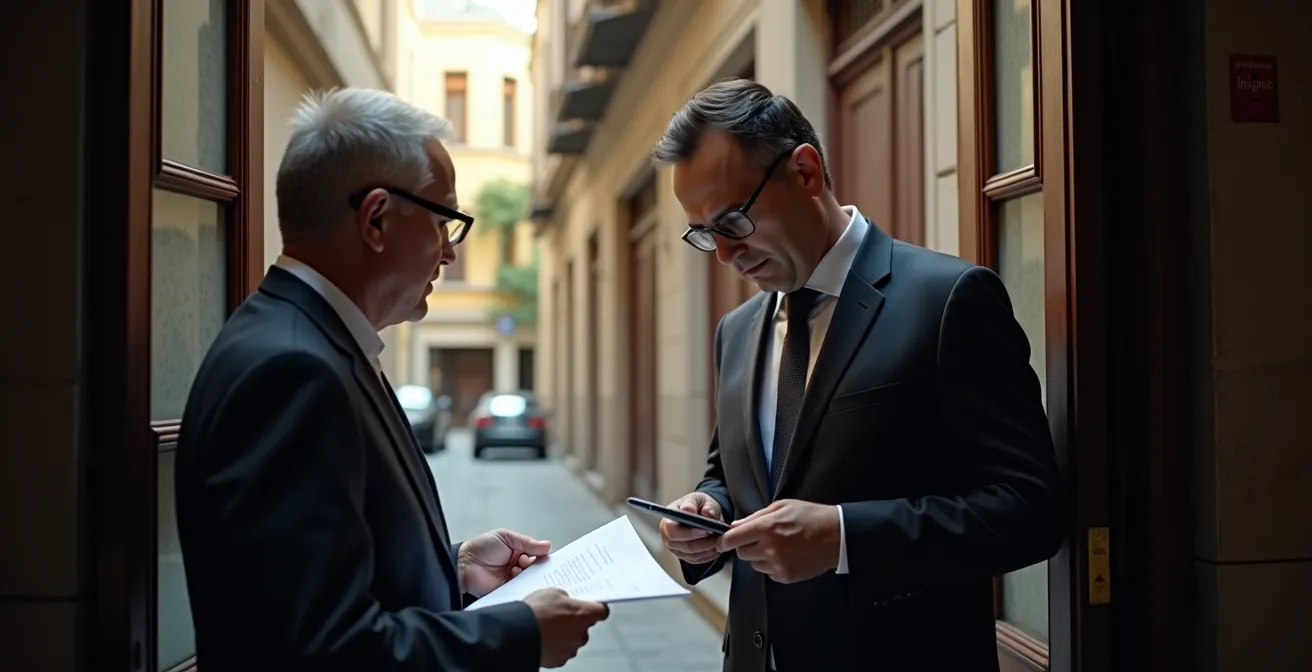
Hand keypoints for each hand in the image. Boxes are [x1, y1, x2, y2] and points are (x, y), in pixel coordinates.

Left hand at [456, 528, 549, 596]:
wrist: (463, 564)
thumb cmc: (481, 547)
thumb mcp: (506, 537)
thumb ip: (527, 542)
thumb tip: (547, 545)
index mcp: (518, 551)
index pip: (536, 554)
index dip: (543, 556)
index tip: (549, 558)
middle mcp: (517, 565)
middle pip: (535, 568)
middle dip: (538, 568)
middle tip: (540, 567)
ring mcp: (513, 579)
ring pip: (529, 580)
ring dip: (530, 577)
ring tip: (527, 573)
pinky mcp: (508, 590)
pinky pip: (520, 590)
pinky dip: (524, 587)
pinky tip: (524, 584)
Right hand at [524, 588, 608, 667]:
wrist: (517, 634)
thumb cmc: (534, 612)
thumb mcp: (551, 593)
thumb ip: (565, 598)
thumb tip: (566, 602)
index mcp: (584, 614)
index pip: (602, 611)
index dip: (595, 608)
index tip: (590, 606)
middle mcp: (581, 633)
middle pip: (585, 627)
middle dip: (575, 622)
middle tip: (559, 615)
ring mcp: (571, 648)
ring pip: (573, 640)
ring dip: (564, 635)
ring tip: (547, 627)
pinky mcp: (559, 660)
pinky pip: (561, 651)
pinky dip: (555, 646)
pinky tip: (543, 638)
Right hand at [659, 492, 724, 564]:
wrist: (701, 512)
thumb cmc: (696, 505)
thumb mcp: (697, 498)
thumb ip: (695, 503)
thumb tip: (698, 512)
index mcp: (667, 521)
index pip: (672, 531)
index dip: (689, 533)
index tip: (706, 530)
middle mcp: (668, 537)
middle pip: (683, 546)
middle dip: (703, 543)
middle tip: (719, 538)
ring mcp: (676, 549)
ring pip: (692, 555)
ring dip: (708, 550)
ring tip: (721, 542)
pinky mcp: (685, 556)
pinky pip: (697, 560)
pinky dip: (709, 555)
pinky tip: (718, 547)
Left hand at [716, 499, 840, 583]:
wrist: (837, 536)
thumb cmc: (810, 516)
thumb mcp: (782, 506)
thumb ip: (755, 517)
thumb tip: (734, 526)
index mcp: (767, 527)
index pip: (732, 539)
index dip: (723, 540)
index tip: (721, 542)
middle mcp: (770, 548)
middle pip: (741, 553)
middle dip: (744, 546)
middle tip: (758, 538)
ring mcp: (778, 564)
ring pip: (754, 564)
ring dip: (759, 556)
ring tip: (777, 545)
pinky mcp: (786, 576)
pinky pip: (768, 573)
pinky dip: (772, 566)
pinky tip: (786, 555)